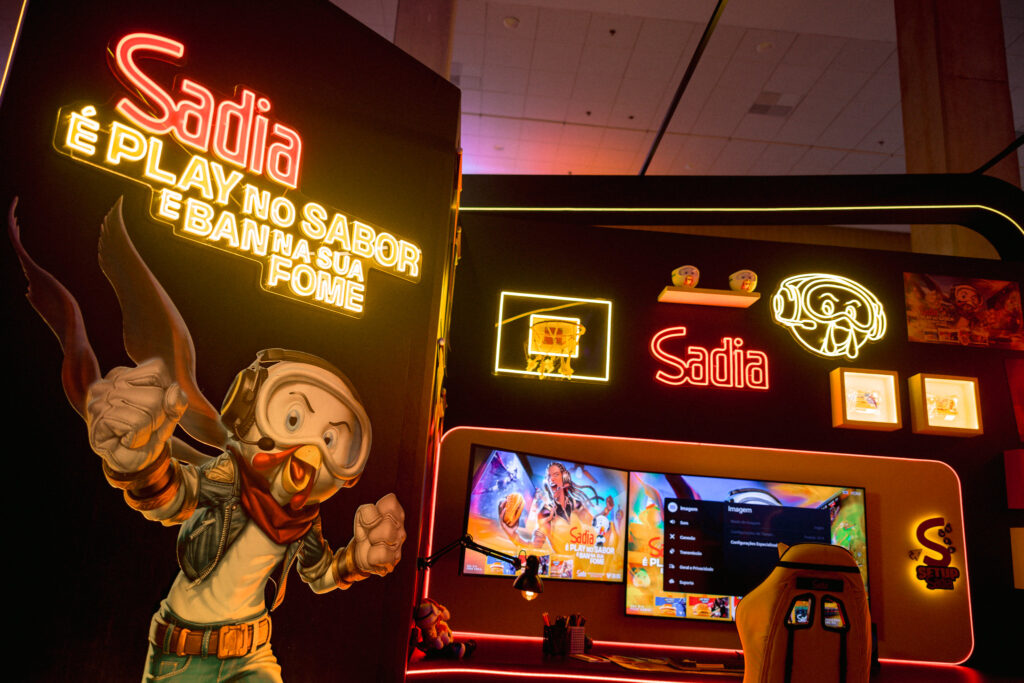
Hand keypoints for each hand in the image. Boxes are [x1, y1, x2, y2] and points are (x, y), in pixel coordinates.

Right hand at [86, 358, 186, 472]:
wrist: (133, 464)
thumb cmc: (150, 433)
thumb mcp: (170, 413)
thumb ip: (177, 400)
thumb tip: (174, 390)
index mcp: (123, 375)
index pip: (157, 370)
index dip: (165, 394)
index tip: (153, 411)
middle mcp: (106, 384)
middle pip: (157, 392)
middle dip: (159, 416)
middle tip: (144, 427)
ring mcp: (99, 402)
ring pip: (151, 405)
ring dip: (150, 428)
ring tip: (135, 434)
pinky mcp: (99, 420)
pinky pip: (137, 423)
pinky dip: (139, 437)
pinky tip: (126, 441)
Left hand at [351, 493, 405, 576]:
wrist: (360, 554)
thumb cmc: (365, 531)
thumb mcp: (361, 516)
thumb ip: (366, 512)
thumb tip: (373, 521)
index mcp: (395, 512)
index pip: (390, 502)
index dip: (375, 510)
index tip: (372, 517)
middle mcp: (400, 527)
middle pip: (388, 522)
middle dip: (373, 527)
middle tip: (370, 532)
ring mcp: (398, 544)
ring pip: (387, 537)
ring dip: (373, 541)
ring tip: (372, 543)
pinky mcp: (393, 560)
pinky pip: (382, 556)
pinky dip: (372, 556)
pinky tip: (373, 555)